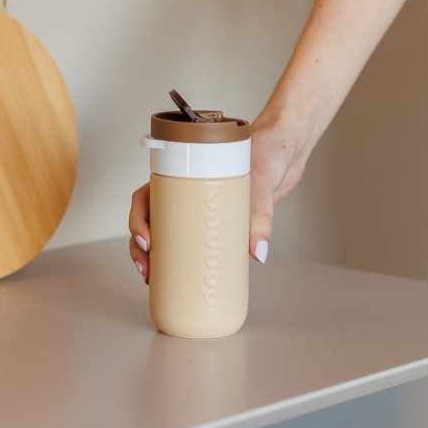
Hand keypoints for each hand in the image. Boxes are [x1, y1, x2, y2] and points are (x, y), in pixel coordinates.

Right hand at [127, 111, 305, 282]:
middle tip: (147, 270)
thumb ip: (260, 214)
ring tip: (153, 278)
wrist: (287, 148)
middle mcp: (188, 190)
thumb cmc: (268, 149)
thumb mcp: (262, 179)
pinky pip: (193, 238)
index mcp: (186, 172)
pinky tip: (177, 276)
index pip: (149, 195)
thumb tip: (257, 252)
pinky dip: (182, 258)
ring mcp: (201, 206)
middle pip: (151, 219)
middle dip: (140, 247)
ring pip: (166, 231)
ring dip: (154, 256)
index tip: (147, 240)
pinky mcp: (219, 220)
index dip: (139, 219)